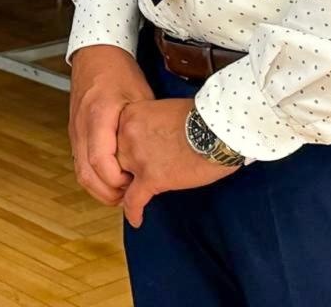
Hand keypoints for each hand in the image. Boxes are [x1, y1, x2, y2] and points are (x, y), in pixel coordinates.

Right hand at [68, 44, 153, 204]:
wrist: (95, 55)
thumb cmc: (119, 72)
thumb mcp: (140, 97)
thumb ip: (143, 128)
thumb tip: (158, 156)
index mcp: (98, 116)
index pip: (100, 161)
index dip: (117, 181)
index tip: (135, 185)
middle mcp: (82, 126)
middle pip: (86, 173)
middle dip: (108, 193)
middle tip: (131, 198)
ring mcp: (75, 130)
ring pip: (80, 171)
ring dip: (100, 188)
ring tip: (124, 191)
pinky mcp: (75, 132)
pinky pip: (80, 162)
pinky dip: (94, 176)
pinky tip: (114, 177)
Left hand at [117, 97, 240, 226]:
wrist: (217, 130)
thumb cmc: (200, 118)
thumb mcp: (162, 111)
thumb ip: (148, 124)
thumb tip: (151, 139)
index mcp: (128, 115)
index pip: (113, 137)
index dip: (120, 150)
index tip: (124, 159)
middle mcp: (126, 135)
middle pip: (114, 157)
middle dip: (122, 169)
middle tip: (129, 178)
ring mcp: (137, 157)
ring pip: (120, 178)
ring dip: (126, 188)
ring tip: (130, 196)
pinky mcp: (152, 178)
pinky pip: (134, 199)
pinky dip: (133, 211)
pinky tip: (136, 220)